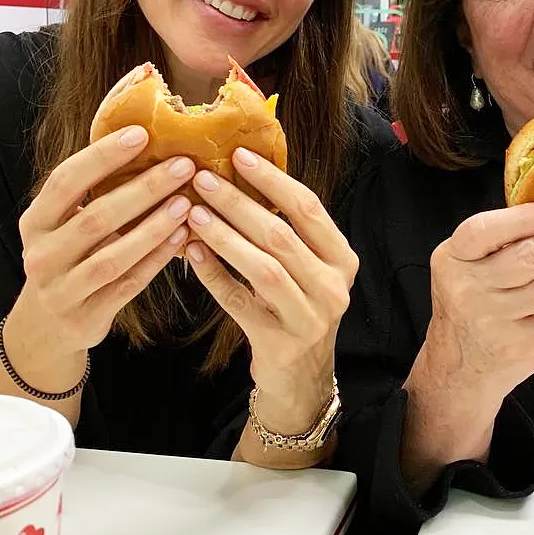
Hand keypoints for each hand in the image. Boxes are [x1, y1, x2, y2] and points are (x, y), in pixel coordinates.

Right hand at [15, 125, 195, 354]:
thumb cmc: (67, 260)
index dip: (102, 156)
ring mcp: (62, 289)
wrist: (45, 328)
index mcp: (35, 222)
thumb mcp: (62, 226)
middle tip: (182, 166)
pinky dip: (156, 260)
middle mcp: (41, 255)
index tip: (141, 133)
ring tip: (186, 202)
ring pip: (113, 256)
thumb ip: (90, 194)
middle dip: (143, 189)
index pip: (66, 181)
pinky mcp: (86, 317)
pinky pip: (128, 284)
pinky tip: (181, 239)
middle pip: (96, 217)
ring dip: (154, 227)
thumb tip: (143, 143)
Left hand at [184, 148, 357, 434]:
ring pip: (263, 267)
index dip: (273, 179)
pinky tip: (190, 253)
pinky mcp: (280, 343)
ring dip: (225, 236)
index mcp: (343, 259)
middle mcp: (333, 287)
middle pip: (281, 235)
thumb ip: (287, 230)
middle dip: (239, 203)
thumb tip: (239, 175)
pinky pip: (239, 302)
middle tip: (203, 179)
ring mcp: (309, 318)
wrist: (301, 379)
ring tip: (192, 212)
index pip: (308, 208)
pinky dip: (214, 275)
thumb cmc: (297, 309)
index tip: (239, 154)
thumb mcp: (307, 269)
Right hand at [423, 204, 533, 408]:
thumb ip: (502, 241)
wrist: (459, 366)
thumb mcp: (468, 266)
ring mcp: (495, 318)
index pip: (484, 231)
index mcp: (454, 258)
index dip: (524, 219)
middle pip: (531, 257)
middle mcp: (469, 288)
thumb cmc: (473, 302)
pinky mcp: (521, 344)